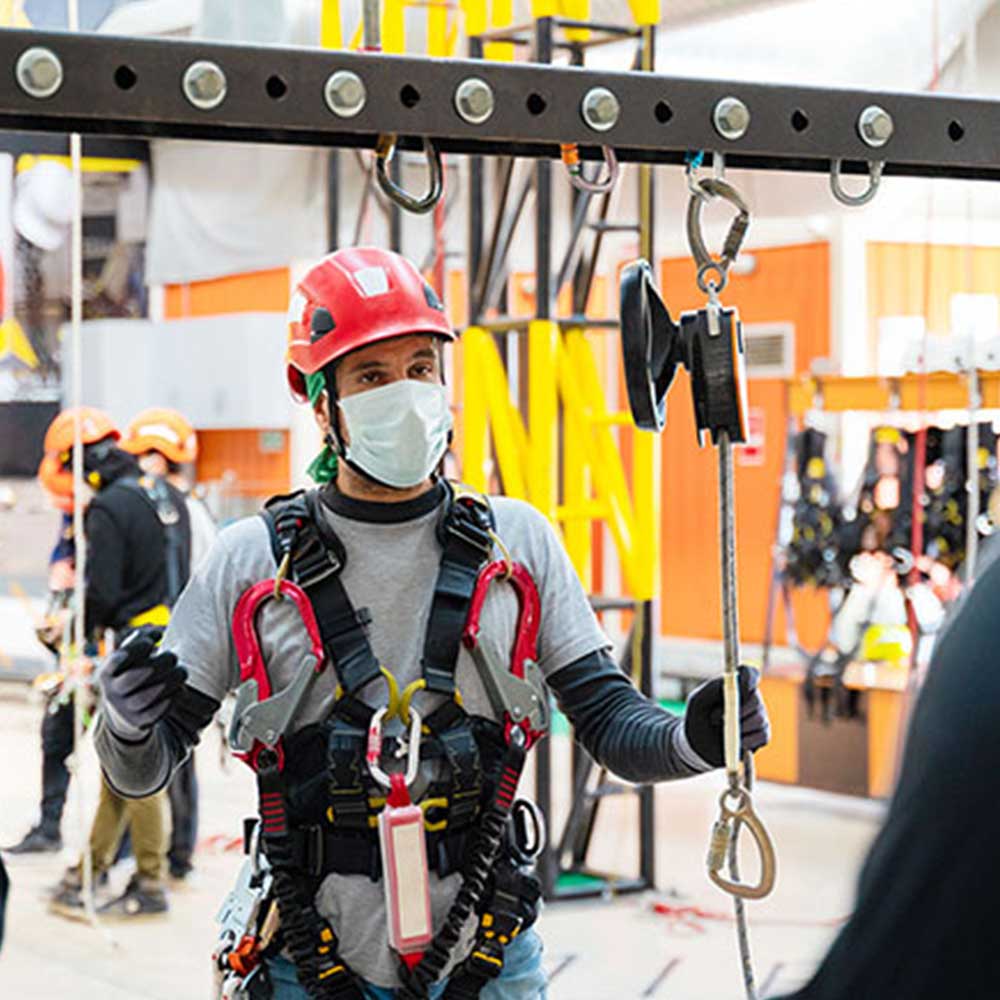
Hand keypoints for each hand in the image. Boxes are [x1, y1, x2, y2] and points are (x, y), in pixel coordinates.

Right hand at [98, 626, 185, 741]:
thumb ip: (143, 638)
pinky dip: (170, 700)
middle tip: (174, 657)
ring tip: (181, 672)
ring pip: (145, 697)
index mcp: (107, 672)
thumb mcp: (132, 655)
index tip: (153, 641)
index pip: (120, 657)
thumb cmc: (133, 671)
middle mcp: (112, 691)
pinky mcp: (138, 722)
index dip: (139, 646)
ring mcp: (124, 708)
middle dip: (161, 663)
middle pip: (135, 677)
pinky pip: (155, 713)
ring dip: (170, 681)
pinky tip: (178, 689)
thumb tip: (158, 632)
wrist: (123, 710)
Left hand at [676, 665, 769, 771]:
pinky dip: (747, 741)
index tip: (741, 686)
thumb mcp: (698, 700)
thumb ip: (713, 688)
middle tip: (715, 719)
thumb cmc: (697, 718)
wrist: (697, 745)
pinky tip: (735, 742)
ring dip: (738, 728)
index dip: (749, 677)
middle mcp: (751, 698)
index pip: (750, 673)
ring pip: (759, 720)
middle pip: (756, 700)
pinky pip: (762, 736)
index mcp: (736, 685)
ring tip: (722, 731)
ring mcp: (759, 716)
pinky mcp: (762, 735)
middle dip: (738, 711)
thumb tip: (734, 689)